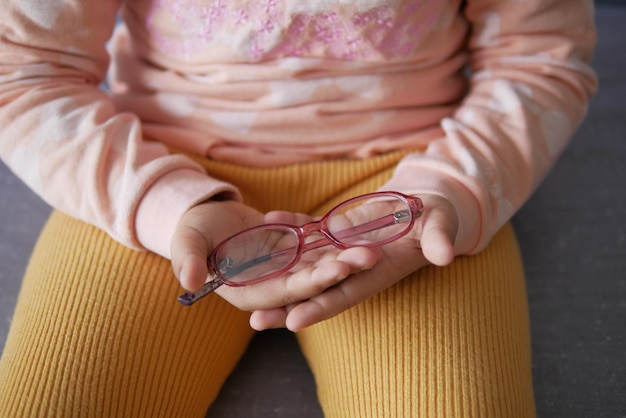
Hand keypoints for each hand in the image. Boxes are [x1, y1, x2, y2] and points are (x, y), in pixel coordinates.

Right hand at [171, 199, 375, 312]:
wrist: (206, 216)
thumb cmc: (192, 231)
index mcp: (250, 291)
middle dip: (341, 269)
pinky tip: (361, 228)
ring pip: (322, 262)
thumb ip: (189, 260)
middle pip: (313, 279)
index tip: (337, 270)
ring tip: (375, 246)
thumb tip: (190, 281)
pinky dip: (337, 237)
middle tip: (370, 256)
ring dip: (347, 255)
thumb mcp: (187, 242)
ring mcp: (287, 265)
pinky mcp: (295, 247)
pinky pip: (319, 243)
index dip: (312, 282)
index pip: (287, 291)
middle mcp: (274, 283)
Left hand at [248, 194, 457, 331]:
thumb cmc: (438, 218)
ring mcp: (344, 246)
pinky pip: (311, 228)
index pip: (346, 293)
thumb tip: (445, 255)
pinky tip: (267, 221)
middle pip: (317, 287)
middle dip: (287, 303)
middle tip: (254, 319)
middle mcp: (355, 264)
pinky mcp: (339, 227)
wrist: (428, 204)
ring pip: (307, 262)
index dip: (322, 307)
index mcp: (379, 271)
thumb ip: (440, 240)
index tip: (293, 322)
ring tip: (245, 278)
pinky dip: (291, 225)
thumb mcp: (441, 227)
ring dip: (279, 270)